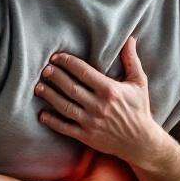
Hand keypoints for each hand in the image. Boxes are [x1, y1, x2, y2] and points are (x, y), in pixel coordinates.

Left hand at [34, 36, 169, 168]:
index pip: (83, 72)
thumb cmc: (139, 109)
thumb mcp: (139, 83)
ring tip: (38, 87)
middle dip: (55, 77)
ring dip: (49, 96)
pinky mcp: (87, 136)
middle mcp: (98, 106)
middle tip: (44, 70)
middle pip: (70, 88)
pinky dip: (52, 121)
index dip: (68, 62)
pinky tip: (42, 114)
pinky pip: (65, 128)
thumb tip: (130, 38)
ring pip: (64, 106)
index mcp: (110, 90)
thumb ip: (131, 60)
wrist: (141, 142)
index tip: (56, 57)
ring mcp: (91, 122)